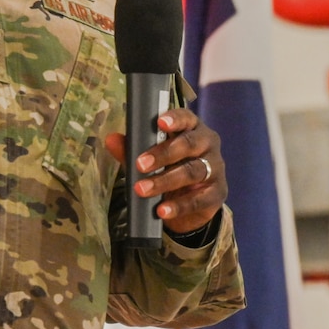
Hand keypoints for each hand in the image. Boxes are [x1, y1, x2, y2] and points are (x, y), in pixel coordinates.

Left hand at [104, 110, 227, 236]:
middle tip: (140, 164)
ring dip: (166, 181)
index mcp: (192, 129)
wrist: (191, 204)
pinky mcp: (217, 193)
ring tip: (142, 189)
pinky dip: (179, 206)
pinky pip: (199, 199)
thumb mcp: (152, 159)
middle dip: (164, 153)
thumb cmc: (172, 169)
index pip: (187, 118)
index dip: (175, 119)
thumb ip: (133, 149)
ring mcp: (215, 169)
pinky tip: (162, 211)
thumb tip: (111, 139)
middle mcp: (207, 145)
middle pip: (190, 144)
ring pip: (193, 171)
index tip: (160, 122)